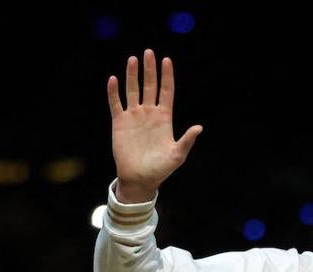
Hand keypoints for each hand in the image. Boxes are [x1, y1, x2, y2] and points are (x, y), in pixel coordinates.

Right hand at [106, 49, 202, 201]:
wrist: (140, 179)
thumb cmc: (161, 169)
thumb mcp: (177, 155)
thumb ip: (187, 140)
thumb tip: (199, 127)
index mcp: (164, 118)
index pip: (166, 91)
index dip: (167, 76)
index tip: (167, 60)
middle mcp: (149, 113)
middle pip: (150, 86)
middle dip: (149, 69)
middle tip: (149, 52)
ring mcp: (134, 117)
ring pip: (133, 90)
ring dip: (132, 75)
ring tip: (132, 59)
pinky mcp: (120, 123)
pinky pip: (116, 103)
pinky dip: (114, 92)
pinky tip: (114, 79)